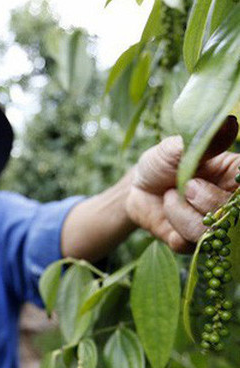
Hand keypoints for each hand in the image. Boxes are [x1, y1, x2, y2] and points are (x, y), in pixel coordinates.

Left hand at [126, 116, 238, 252]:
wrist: (137, 187)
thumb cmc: (162, 163)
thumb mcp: (175, 148)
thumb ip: (203, 143)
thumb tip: (229, 123)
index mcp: (235, 175)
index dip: (236, 189)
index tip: (204, 181)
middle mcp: (230, 204)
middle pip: (235, 215)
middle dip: (205, 199)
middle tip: (186, 186)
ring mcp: (213, 227)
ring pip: (211, 233)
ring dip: (181, 212)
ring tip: (170, 197)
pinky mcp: (192, 244)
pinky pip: (189, 244)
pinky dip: (172, 228)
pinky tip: (167, 215)